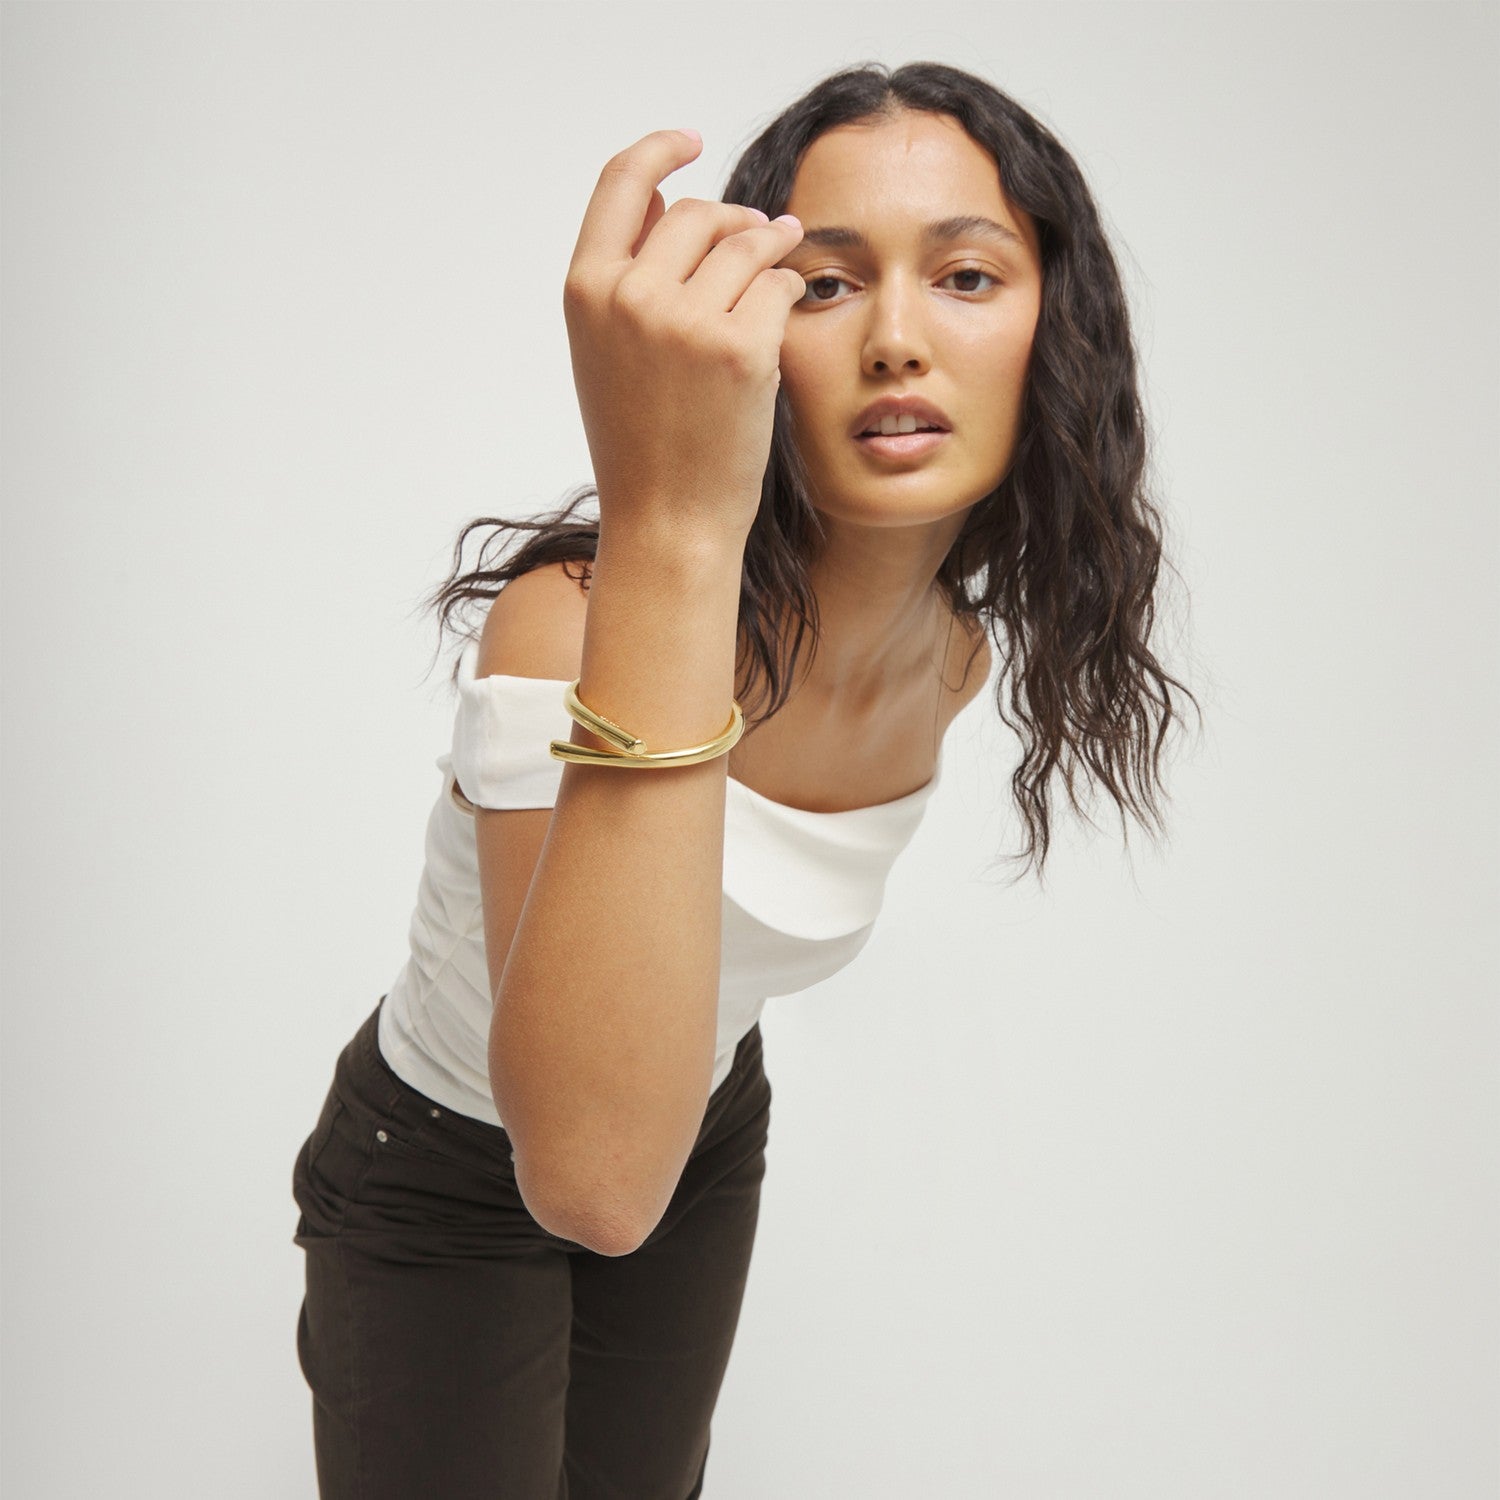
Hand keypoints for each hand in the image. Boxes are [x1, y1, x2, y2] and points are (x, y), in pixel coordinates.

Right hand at [562, 129, 805, 551]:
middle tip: (762, 236)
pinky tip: (787, 309)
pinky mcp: (741, 348)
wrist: (667, 519)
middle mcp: (629, 296)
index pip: (620, 182)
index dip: (660, 150)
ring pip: (747, 244)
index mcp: (586, 291)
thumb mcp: (607, 352)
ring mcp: (685, 321)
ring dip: (773, 246)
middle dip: (736, 220)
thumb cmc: (640, 442)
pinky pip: (780, 286)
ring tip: (782, 259)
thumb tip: (669, 201)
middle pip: (699, 214)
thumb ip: (627, 276)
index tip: (691, 142)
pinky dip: (790, 290)